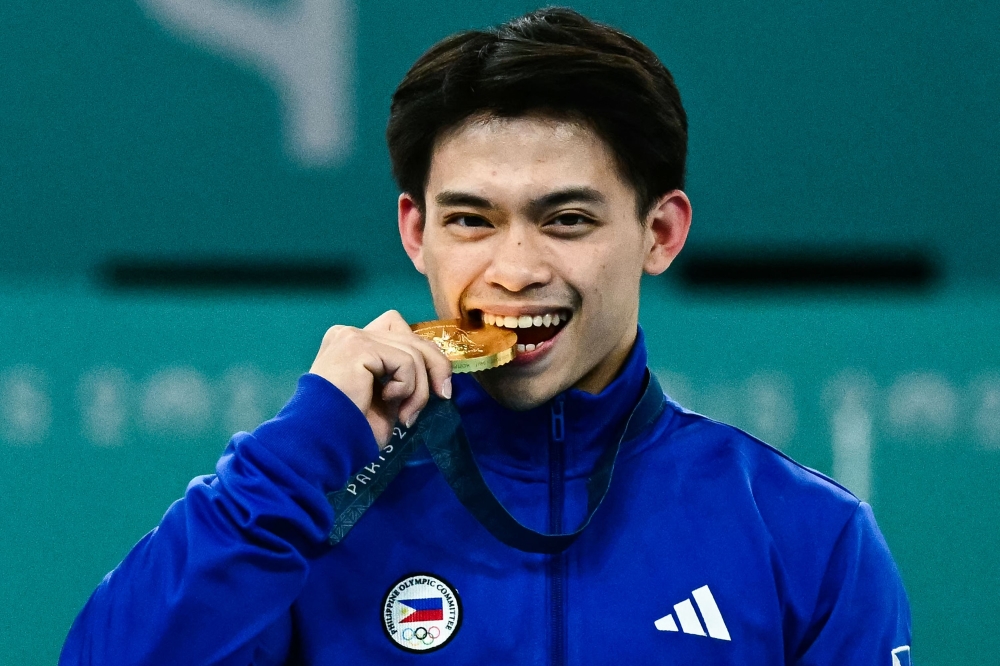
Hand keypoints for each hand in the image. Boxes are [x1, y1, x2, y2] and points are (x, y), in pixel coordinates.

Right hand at [309, 310, 451, 446]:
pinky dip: (407, 386)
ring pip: (413, 352)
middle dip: (435, 366)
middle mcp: (350, 333)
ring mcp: (353, 337)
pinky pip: (405, 362)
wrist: (322, 441)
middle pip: (411, 336)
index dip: (425, 355)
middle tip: (443, 396)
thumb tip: (437, 375)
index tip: (437, 387)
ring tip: (405, 415)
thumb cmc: (350, 428)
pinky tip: (388, 400)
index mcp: (352, 344)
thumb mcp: (386, 398)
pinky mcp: (359, 346)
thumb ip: (403, 377)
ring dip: (418, 389)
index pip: (400, 332)